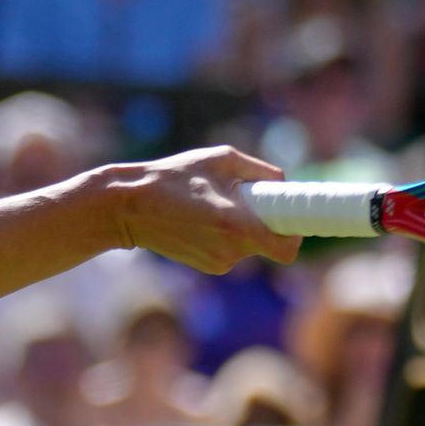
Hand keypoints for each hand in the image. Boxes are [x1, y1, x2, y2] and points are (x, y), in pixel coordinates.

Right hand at [108, 148, 299, 274]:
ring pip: (249, 246)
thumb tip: (284, 183)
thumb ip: (262, 171)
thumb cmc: (176, 176)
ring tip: (213, 204)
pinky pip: (232, 251)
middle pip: (269, 243)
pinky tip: (201, 219)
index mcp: (239, 226)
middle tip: (243, 198)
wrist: (129, 206)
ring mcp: (218, 263)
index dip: (295, 234)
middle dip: (264, 221)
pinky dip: (226, 236)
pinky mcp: (207, 267)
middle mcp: (231, 252)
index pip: (288, 249)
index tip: (292, 218)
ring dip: (242, 227)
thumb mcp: (223, 159)